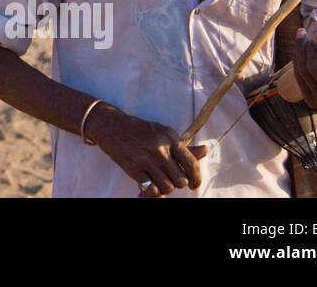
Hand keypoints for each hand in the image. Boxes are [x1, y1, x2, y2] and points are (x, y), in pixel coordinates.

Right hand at [88, 105, 207, 196]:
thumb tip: (206, 150)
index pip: (192, 164)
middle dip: (177, 183)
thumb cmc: (139, 130)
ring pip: (168, 187)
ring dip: (164, 188)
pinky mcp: (133, 168)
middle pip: (181, 180)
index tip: (194, 185)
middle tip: (168, 178)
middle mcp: (160, 149)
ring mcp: (146, 159)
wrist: (110, 125)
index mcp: (170, 138)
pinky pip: (152, 190)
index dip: (196, 178)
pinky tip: (147, 184)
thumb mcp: (162, 133)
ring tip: (157, 180)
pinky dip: (152, 192)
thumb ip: (183, 146)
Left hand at [293, 28, 316, 109]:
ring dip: (299, 50)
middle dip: (307, 47)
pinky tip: (299, 46)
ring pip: (304, 72)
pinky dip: (297, 59)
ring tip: (301, 35)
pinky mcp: (311, 102)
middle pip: (316, 70)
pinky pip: (298, 77)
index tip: (315, 31)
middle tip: (304, 31)